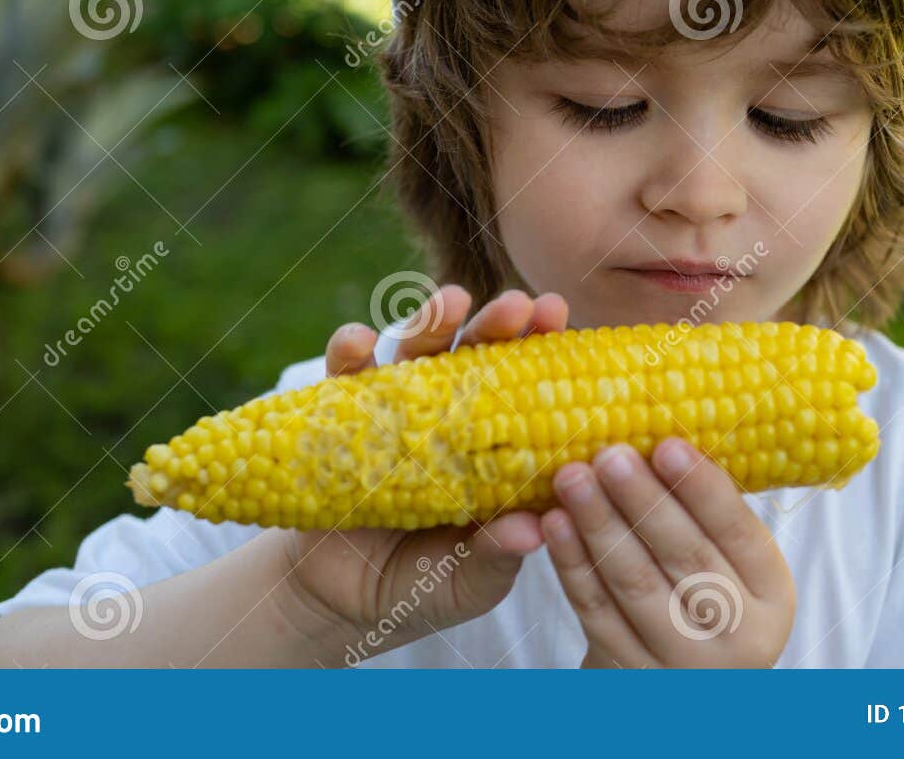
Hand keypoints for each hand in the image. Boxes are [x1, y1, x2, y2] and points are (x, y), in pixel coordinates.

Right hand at [278, 283, 569, 661]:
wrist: (342, 603)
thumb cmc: (424, 588)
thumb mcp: (467, 584)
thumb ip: (495, 558)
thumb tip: (531, 530)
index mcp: (495, 447)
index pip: (529, 387)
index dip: (546, 352)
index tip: (562, 319)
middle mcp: (451, 417)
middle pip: (479, 354)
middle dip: (501, 323)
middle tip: (521, 305)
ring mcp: (397, 412)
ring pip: (418, 351)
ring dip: (433, 321)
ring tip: (451, 301)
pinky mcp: (342, 418)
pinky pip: (344, 377)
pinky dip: (349, 352)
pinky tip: (359, 342)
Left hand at [541, 437, 796, 667]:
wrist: (677, 681)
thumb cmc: (702, 598)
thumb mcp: (730, 564)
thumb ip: (707, 513)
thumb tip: (664, 426)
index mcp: (771, 594)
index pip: (739, 532)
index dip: (702, 488)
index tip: (667, 444)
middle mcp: (738, 636)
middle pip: (684, 557)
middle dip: (642, 500)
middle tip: (609, 454)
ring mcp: (682, 664)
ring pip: (634, 584)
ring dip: (598, 525)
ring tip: (571, 477)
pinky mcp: (630, 676)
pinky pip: (596, 612)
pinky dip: (572, 565)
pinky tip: (554, 524)